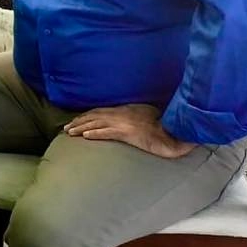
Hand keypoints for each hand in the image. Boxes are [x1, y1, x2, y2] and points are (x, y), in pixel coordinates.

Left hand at [64, 103, 196, 158]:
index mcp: (129, 110)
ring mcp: (126, 123)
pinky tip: (85, 136)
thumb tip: (138, 124)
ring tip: (69, 132)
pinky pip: (108, 132)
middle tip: (67, 127)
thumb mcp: (152, 119)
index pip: (104, 111)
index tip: (79, 119)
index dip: (89, 115)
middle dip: (80, 120)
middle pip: (96, 115)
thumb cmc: (169, 127)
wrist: (179, 130)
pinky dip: (95, 133)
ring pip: (97, 123)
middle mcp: (124, 114)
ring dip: (81, 127)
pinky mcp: (129, 133)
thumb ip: (143, 120)